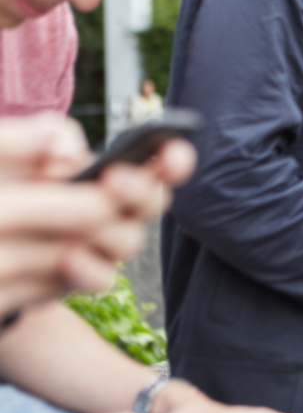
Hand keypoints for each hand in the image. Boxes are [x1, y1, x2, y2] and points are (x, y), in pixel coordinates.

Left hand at [0, 115, 196, 317]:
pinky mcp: (82, 275)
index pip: (160, 163)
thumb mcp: (15, 147)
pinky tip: (68, 258)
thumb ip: (47, 134)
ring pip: (131, 241)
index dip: (175, 159)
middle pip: (154, 202)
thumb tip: (70, 155)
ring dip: (112, 230)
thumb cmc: (7, 179)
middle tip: (114, 180)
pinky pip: (103, 278)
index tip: (171, 151)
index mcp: (114, 170)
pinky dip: (90, 270)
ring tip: (80, 219)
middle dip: (141, 191)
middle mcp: (118, 208)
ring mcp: (102, 244)